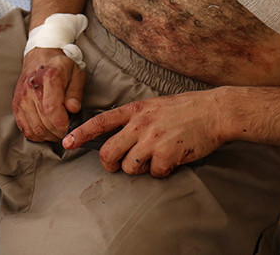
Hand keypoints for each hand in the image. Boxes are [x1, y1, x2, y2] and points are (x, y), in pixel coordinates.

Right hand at [11, 47, 86, 141]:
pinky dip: (36, 134)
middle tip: (66, 132)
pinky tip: (45, 130)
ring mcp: (21, 97)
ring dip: (47, 136)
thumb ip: (76, 92)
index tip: (70, 128)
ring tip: (56, 131)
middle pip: (43, 123)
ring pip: (33, 128)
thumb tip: (73, 109)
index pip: (52, 110)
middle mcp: (31, 88)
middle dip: (57, 133)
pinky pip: (24, 128)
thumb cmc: (61, 66)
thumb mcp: (76, 74)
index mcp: (48, 77)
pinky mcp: (16, 105)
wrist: (40, 57)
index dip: (62, 125)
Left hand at [62, 91, 227, 177]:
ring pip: (129, 167)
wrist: (213, 111)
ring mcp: (152, 139)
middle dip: (111, 164)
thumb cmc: (185, 109)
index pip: (100, 122)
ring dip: (140, 168)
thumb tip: (118, 136)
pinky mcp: (166, 153)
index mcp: (135, 109)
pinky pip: (154, 173)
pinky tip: (172, 159)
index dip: (81, 134)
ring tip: (156, 157)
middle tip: (120, 164)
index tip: (66, 143)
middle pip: (109, 152)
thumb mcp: (154, 105)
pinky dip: (162, 171)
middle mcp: (140, 124)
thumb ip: (135, 118)